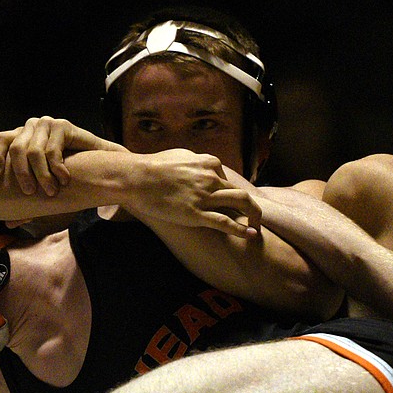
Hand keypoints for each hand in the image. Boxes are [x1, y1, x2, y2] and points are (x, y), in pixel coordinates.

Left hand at [0, 116, 116, 195]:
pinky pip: (53, 151)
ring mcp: (47, 124)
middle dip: (22, 173)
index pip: (1, 139)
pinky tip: (65, 179)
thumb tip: (8, 223)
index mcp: (22, 137)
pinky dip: (57, 169)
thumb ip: (28, 203)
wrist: (99, 167)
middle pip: (17, 148)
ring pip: (35, 152)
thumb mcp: (44, 189)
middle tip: (29, 192)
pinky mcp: (63, 126)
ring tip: (52, 190)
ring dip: (42, 175)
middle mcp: (32, 127)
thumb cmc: (68, 179)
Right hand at [126, 149, 262, 239]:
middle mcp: (211, 178)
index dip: (230, 193)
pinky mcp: (196, 213)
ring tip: (257, 228)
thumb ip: (195, 162)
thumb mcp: (179, 156)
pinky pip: (225, 222)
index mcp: (208, 163)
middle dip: (252, 207)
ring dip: (254, 216)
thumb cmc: (152, 166)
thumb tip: (202, 166)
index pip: (228, 179)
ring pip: (241, 203)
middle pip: (241, 192)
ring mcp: (205, 195)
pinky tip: (250, 235)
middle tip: (255, 218)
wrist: (135, 177)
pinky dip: (241, 229)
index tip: (230, 204)